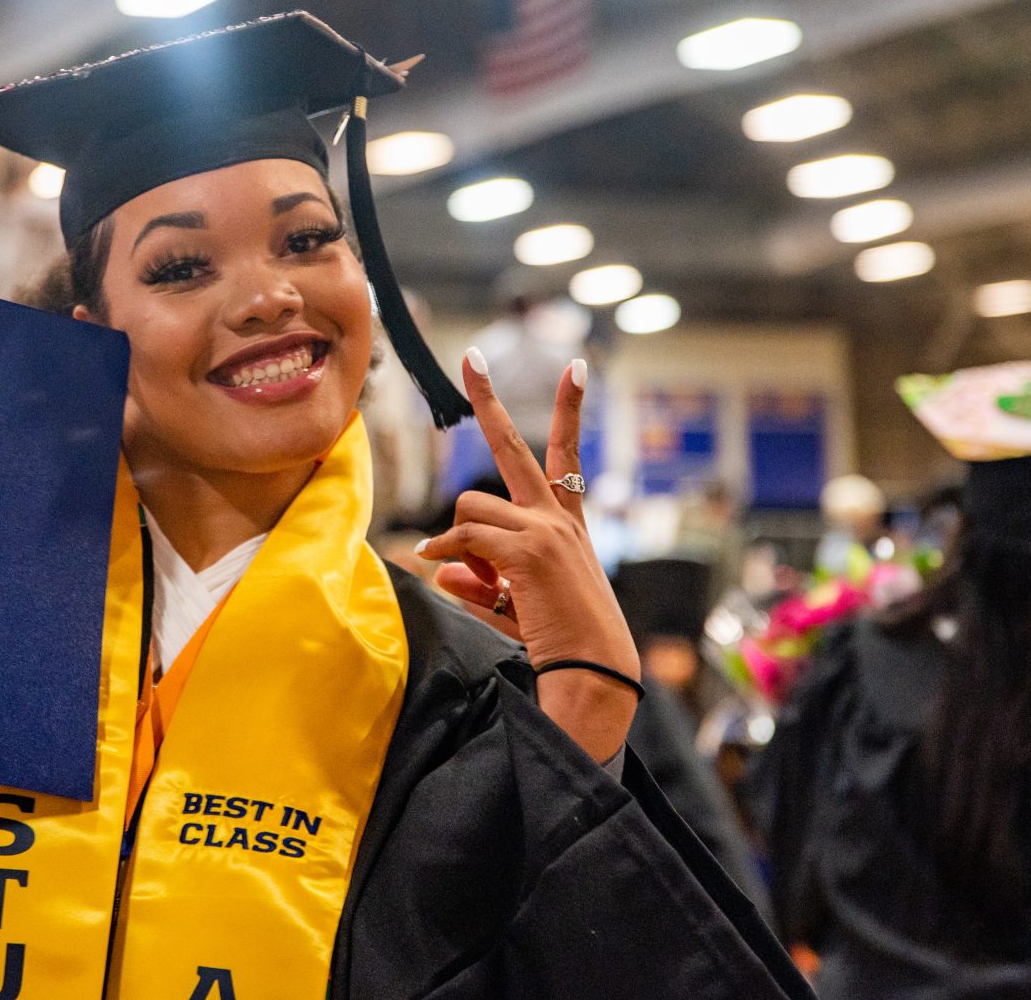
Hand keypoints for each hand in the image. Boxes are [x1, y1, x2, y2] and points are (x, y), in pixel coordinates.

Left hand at [422, 351, 640, 761]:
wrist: (595, 674)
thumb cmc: (564, 645)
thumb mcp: (515, 606)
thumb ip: (478, 581)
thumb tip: (436, 564)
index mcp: (568, 525)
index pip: (567, 456)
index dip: (570, 408)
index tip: (575, 366)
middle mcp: (559, 518)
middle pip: (514, 446)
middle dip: (488, 399)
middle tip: (473, 358)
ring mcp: (544, 530)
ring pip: (470, 507)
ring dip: (460, 541)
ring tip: (484, 584)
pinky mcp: (527, 551)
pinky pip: (464, 539)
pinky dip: (448, 554)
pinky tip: (450, 573)